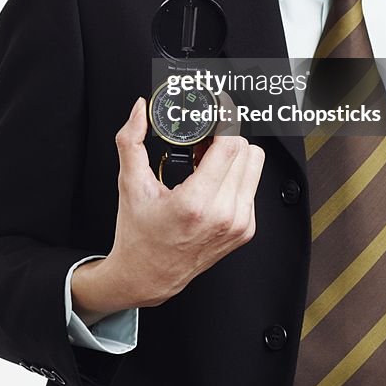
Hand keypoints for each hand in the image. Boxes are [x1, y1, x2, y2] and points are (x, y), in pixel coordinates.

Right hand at [70, 97, 264, 324]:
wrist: (147, 276)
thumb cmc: (138, 234)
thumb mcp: (130, 183)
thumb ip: (131, 140)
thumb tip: (139, 110)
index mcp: (197, 203)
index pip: (230, 146)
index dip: (226, 120)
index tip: (216, 110)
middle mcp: (224, 215)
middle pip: (246, 150)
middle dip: (226, 137)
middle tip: (204, 139)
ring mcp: (239, 224)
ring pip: (255, 165)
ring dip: (234, 154)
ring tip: (209, 159)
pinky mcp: (246, 230)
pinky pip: (252, 186)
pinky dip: (236, 175)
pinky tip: (213, 180)